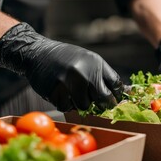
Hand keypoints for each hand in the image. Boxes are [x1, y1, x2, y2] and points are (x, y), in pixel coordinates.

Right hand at [0, 22, 122, 111]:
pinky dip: (66, 104)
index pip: (115, 84)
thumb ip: (101, 74)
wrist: (37, 53)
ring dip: (81, 104)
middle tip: (99, 105)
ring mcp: (70, 83)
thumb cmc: (66, 58)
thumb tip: (123, 92)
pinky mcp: (56, 92)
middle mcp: (84, 72)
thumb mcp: (87, 59)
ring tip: (74, 94)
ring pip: (85, 106)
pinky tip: (62, 94)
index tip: (115, 99)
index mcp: (95, 63)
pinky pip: (68, 108)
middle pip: (104, 98)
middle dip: (104, 104)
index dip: (117, 94)